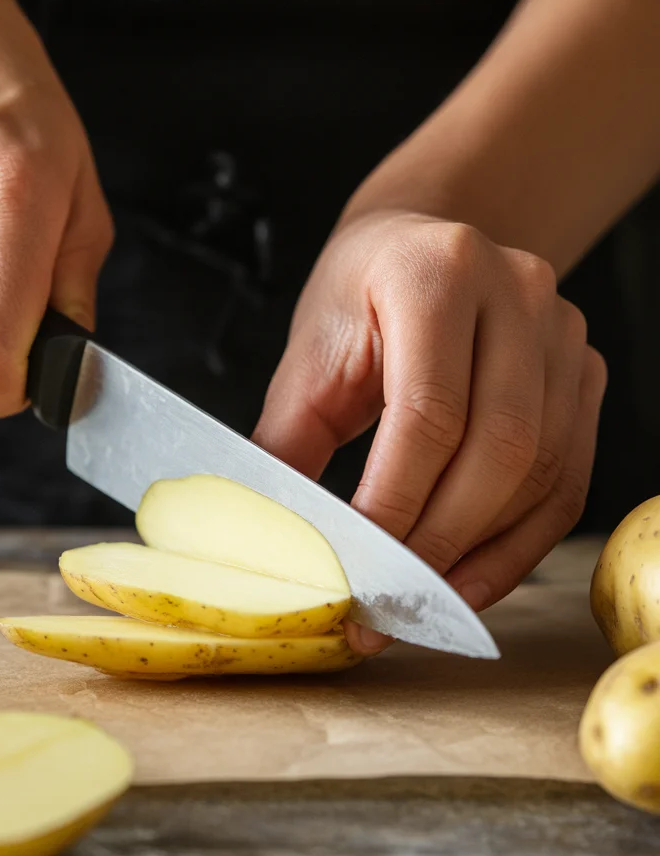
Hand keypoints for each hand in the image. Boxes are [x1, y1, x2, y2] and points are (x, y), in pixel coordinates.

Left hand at [254, 211, 605, 652]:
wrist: (416, 251)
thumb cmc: (356, 300)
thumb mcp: (309, 359)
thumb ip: (289, 445)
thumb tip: (273, 541)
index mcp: (435, 274)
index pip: (428, 412)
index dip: (396, 503)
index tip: (361, 568)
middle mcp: (517, 292)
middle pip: (499, 447)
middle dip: (440, 542)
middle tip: (390, 605)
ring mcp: (562, 332)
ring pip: (541, 471)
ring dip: (481, 553)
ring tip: (424, 603)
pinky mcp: (583, 372)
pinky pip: (566, 477)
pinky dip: (520, 541)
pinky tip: (471, 577)